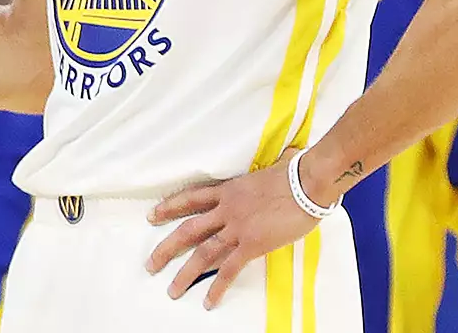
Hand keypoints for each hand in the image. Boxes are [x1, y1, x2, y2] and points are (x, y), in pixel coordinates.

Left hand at [145, 148, 319, 308]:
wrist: (306, 183)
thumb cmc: (295, 173)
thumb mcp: (269, 168)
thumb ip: (267, 169)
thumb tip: (285, 157)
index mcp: (228, 190)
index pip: (191, 198)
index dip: (170, 207)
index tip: (153, 215)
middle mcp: (225, 209)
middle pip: (187, 229)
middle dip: (166, 248)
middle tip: (150, 263)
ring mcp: (236, 227)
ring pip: (203, 253)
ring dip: (185, 273)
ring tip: (172, 290)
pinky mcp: (251, 244)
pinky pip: (229, 269)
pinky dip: (217, 286)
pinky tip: (208, 300)